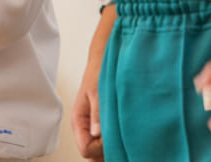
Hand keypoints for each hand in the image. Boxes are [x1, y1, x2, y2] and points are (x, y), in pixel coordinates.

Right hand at [72, 4, 114, 159]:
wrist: (109, 58)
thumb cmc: (101, 70)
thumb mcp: (97, 89)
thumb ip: (97, 112)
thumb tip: (97, 133)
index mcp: (79, 120)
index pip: (86, 149)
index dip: (101, 147)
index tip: (114, 135)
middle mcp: (87, 128)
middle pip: (95, 155)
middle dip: (109, 149)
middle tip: (123, 135)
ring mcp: (98, 129)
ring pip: (104, 152)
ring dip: (117, 146)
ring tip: (128, 132)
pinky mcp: (109, 127)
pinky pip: (113, 144)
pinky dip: (122, 142)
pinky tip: (131, 133)